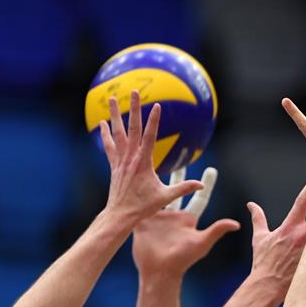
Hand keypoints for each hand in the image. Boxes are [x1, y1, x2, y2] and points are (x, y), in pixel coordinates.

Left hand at [100, 90, 203, 223]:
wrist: (120, 215)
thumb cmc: (143, 207)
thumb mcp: (166, 197)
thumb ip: (184, 188)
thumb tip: (202, 185)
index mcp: (143, 163)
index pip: (150, 137)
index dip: (154, 121)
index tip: (156, 105)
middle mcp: (130, 158)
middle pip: (132, 128)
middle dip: (133, 109)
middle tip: (134, 92)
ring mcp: (121, 161)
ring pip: (117, 133)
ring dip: (115, 115)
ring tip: (111, 98)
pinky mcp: (114, 166)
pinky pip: (109, 146)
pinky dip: (106, 134)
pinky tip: (103, 123)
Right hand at [132, 168, 240, 277]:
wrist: (158, 272)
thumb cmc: (182, 260)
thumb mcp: (201, 243)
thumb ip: (216, 230)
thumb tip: (237, 224)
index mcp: (188, 219)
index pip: (199, 198)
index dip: (206, 184)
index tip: (212, 170)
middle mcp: (173, 216)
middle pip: (177, 190)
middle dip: (180, 174)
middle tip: (182, 155)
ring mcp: (157, 217)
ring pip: (157, 192)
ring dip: (156, 178)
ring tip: (155, 160)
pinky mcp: (142, 220)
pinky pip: (140, 203)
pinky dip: (138, 191)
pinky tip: (134, 176)